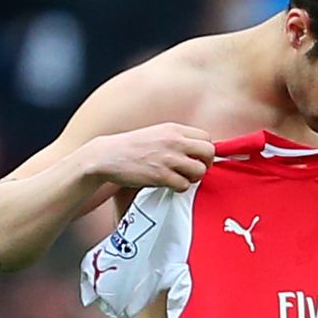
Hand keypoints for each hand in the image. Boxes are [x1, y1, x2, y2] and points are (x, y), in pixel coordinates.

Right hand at [88, 123, 213, 191]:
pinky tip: (169, 184)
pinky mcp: (161, 175)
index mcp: (174, 129)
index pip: (206, 138)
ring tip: (180, 177)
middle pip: (209, 153)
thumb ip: (177, 139)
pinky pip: (184, 185)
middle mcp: (174, 141)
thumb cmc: (132, 147)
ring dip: (193, 178)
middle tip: (193, 170)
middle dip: (205, 164)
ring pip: (200, 171)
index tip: (197, 158)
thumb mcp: (157, 134)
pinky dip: (179, 188)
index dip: (205, 151)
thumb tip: (198, 151)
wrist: (108, 156)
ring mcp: (168, 158)